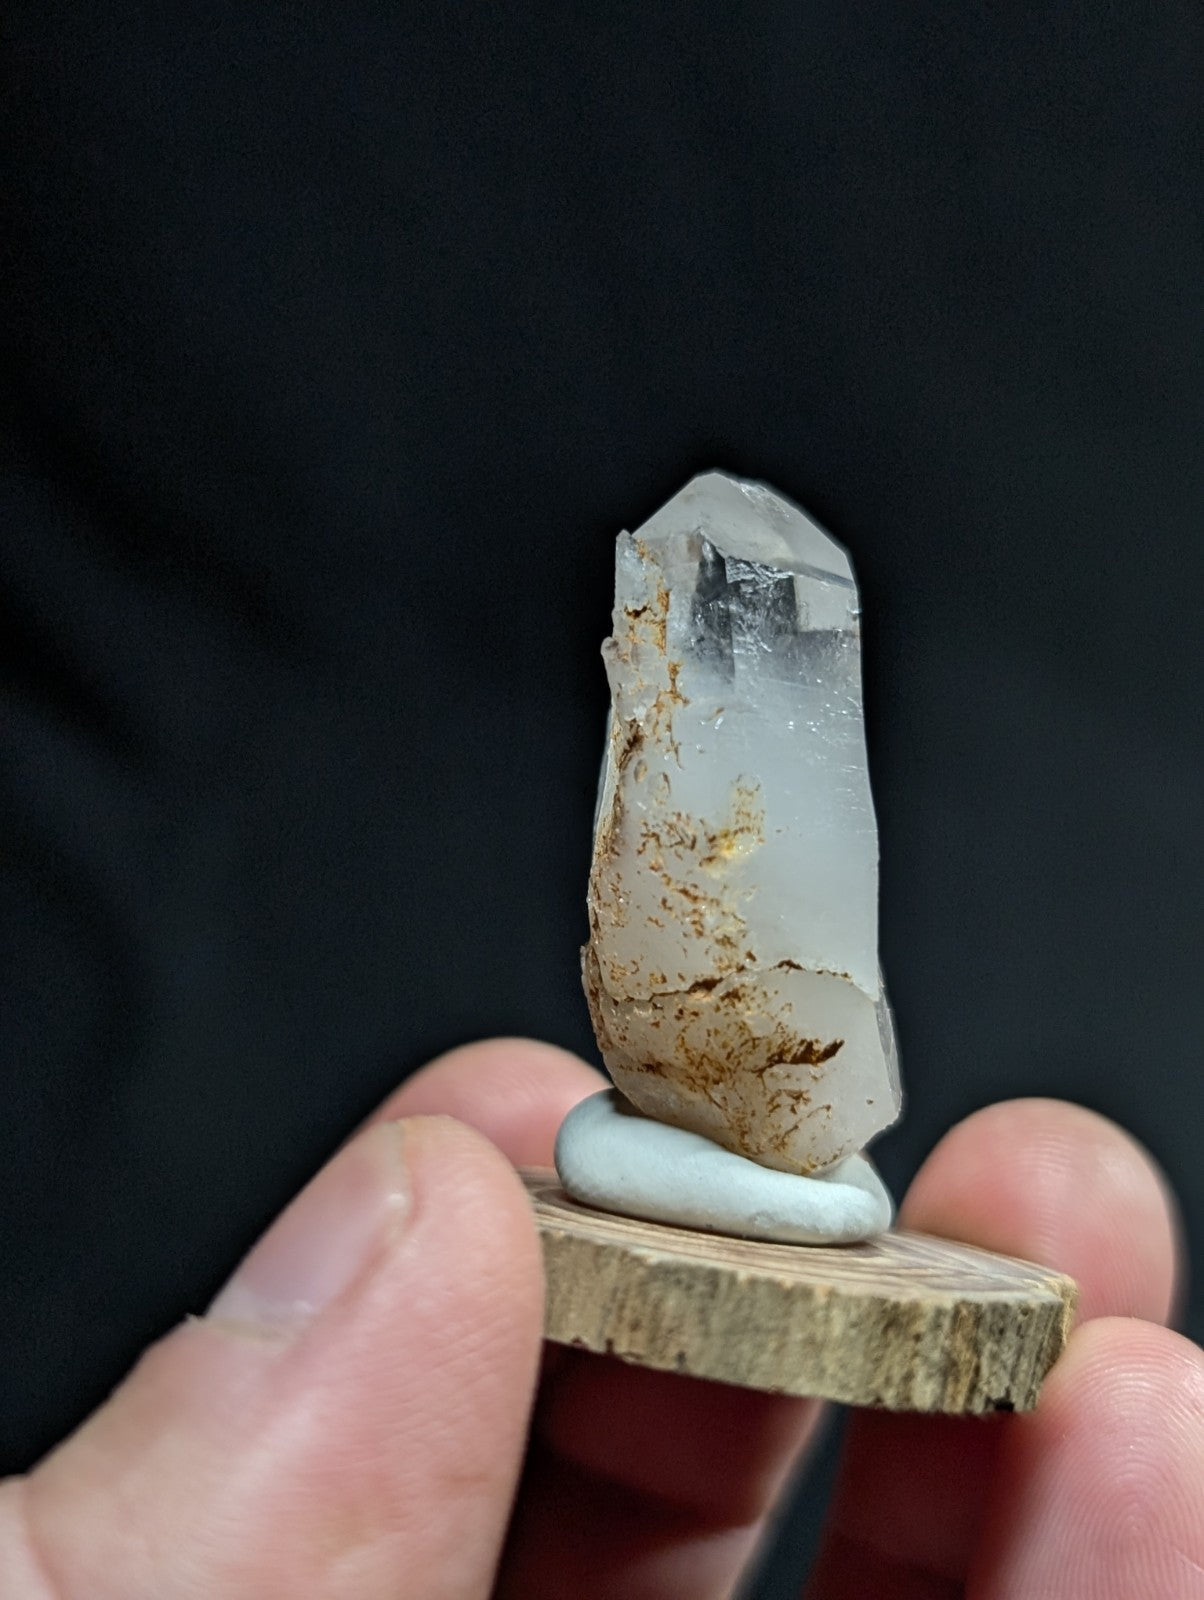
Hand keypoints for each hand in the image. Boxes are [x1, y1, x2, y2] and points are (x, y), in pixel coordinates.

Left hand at [1, 1042, 1196, 1598]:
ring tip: (1072, 1231)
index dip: (508, 1246)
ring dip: (1011, 1416)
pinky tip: (1161, 1452)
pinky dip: (1121, 1599)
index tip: (576, 1110)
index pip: (407, 1445)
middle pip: (670, 1512)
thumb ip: (132, 1546)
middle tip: (867, 1136)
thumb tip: (392, 1229)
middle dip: (794, 1292)